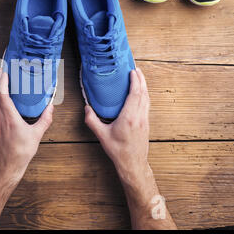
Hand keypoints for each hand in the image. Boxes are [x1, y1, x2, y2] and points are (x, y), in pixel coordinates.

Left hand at [0, 68, 53, 180]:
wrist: (9, 164)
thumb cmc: (22, 151)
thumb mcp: (37, 135)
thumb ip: (45, 120)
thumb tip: (51, 108)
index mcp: (10, 119)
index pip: (3, 96)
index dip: (3, 83)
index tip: (5, 72)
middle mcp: (1, 118)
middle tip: (1, 70)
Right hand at [84, 68, 150, 182]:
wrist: (133, 163)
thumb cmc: (118, 151)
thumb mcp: (101, 135)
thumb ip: (92, 120)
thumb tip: (87, 108)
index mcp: (129, 117)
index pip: (135, 94)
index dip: (135, 81)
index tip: (132, 71)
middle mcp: (139, 117)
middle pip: (143, 93)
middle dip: (141, 79)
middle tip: (136, 69)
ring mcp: (144, 120)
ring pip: (147, 99)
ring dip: (144, 86)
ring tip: (140, 78)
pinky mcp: (146, 124)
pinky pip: (147, 105)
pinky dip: (144, 95)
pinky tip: (141, 94)